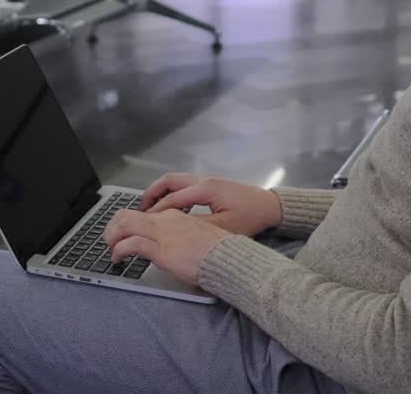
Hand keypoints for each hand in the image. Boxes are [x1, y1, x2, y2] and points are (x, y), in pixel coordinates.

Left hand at [103, 209, 231, 284]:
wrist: (228, 258)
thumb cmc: (217, 252)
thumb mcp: (196, 238)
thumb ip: (179, 238)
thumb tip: (168, 247)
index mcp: (174, 216)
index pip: (143, 214)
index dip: (127, 224)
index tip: (122, 235)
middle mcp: (165, 221)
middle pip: (127, 214)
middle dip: (112, 227)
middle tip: (108, 240)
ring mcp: (162, 233)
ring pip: (124, 225)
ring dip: (111, 237)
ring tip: (110, 249)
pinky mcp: (161, 249)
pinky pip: (131, 245)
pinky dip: (119, 251)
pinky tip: (117, 259)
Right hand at [141, 173, 282, 236]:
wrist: (270, 206)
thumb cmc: (250, 217)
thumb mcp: (224, 228)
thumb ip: (197, 227)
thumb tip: (174, 230)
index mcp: (205, 189)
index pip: (172, 199)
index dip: (155, 211)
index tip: (142, 223)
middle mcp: (203, 180)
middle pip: (169, 181)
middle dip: (152, 194)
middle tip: (140, 210)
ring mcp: (207, 179)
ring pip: (176, 180)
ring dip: (161, 192)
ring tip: (150, 209)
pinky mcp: (211, 183)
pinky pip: (184, 184)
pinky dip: (172, 193)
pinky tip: (170, 208)